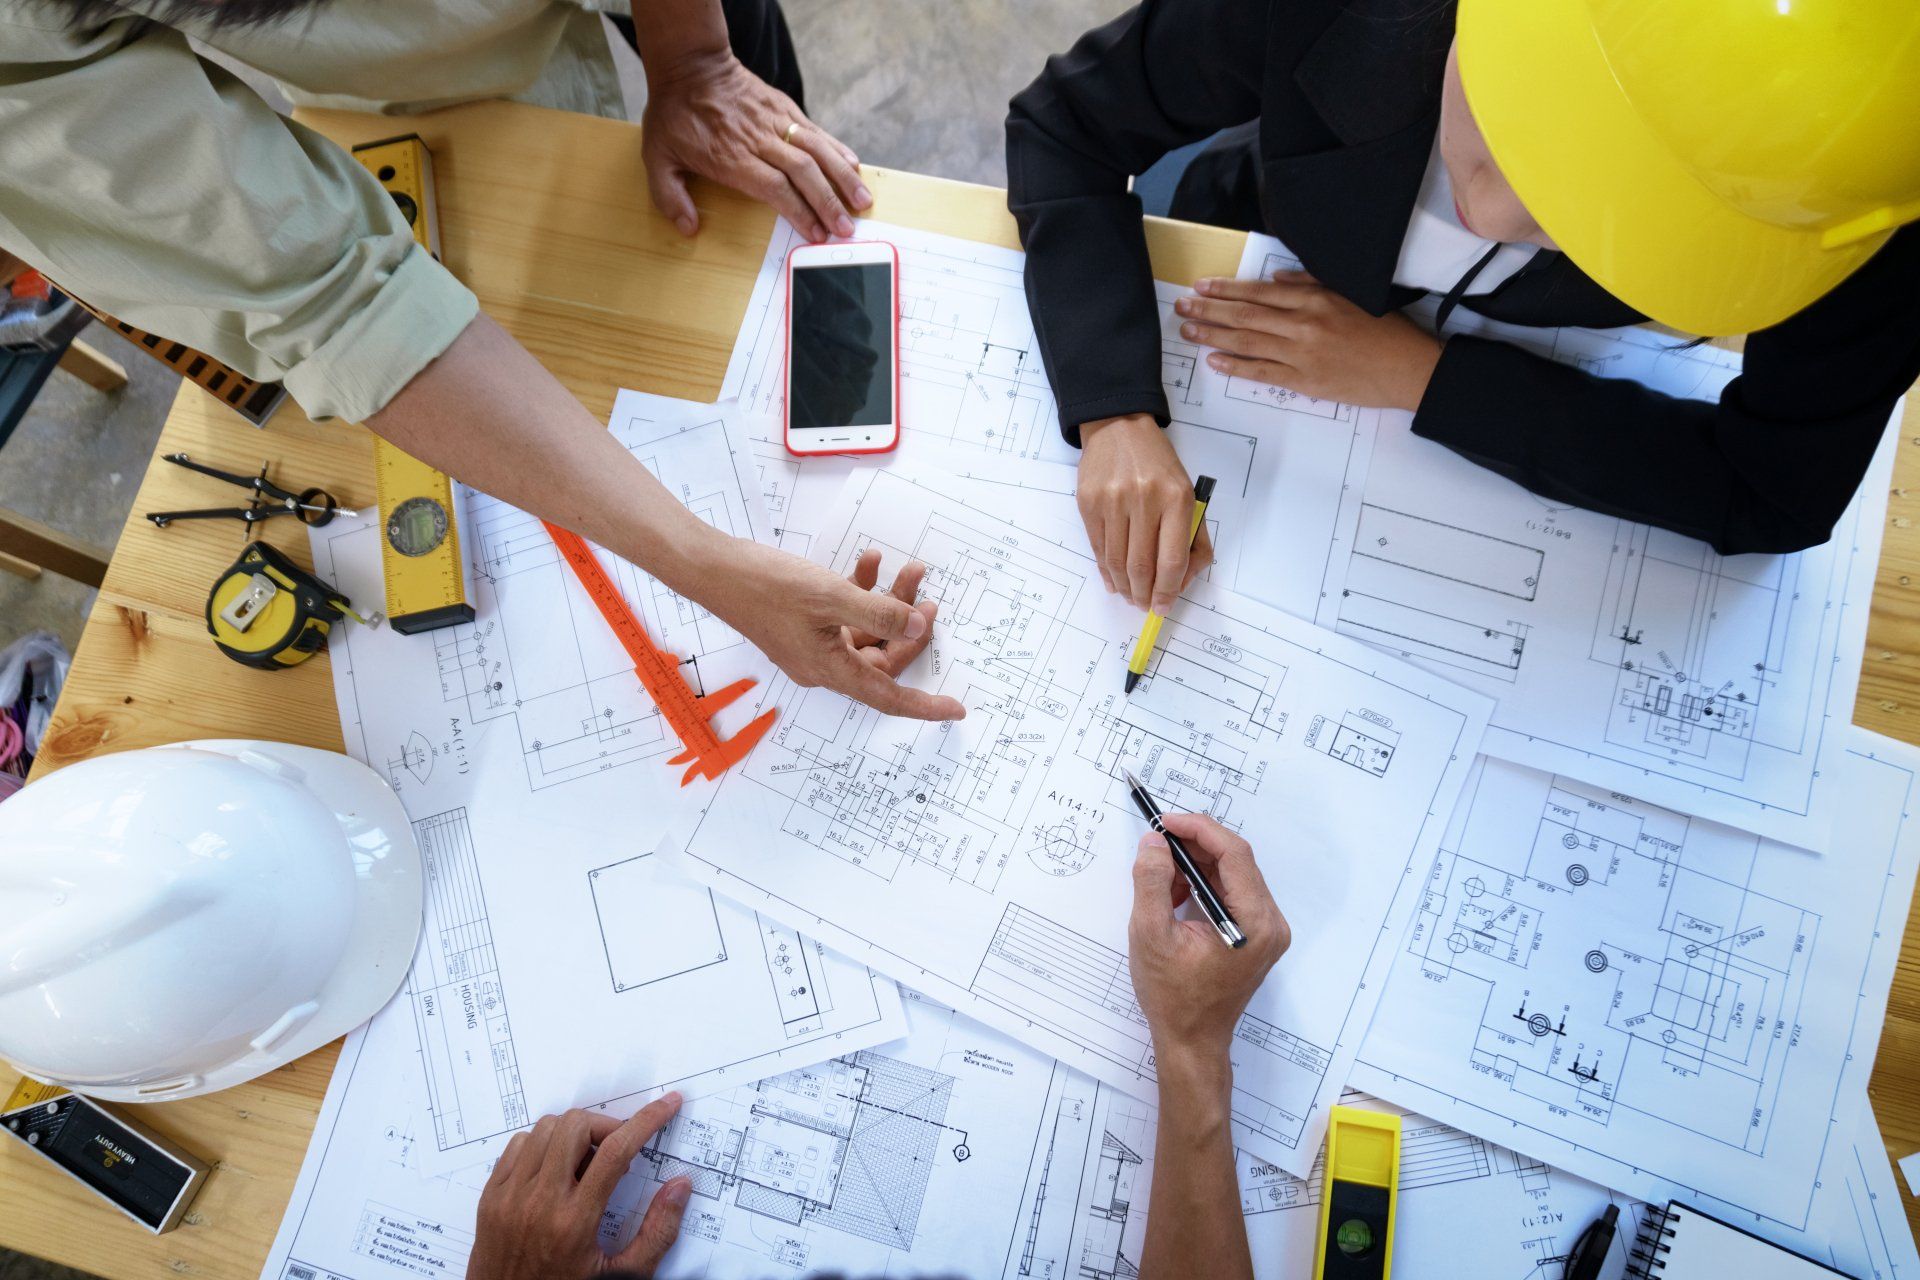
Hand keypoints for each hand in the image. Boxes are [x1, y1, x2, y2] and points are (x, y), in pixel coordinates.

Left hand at [470, 1098, 689, 1279]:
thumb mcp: (623, 1276)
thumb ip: (658, 1232)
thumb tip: (679, 1186)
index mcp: (575, 1223)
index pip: (615, 1152)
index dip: (647, 1120)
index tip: (667, 1105)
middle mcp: (539, 1203)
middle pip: (575, 1127)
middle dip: (606, 1126)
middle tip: (618, 1148)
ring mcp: (510, 1197)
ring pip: (545, 1129)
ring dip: (573, 1134)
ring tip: (585, 1163)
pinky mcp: (491, 1197)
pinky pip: (517, 1145)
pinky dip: (541, 1145)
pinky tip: (555, 1169)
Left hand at [641, 50, 871, 242]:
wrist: (690, 66)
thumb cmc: (674, 115)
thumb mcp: (657, 158)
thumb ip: (670, 197)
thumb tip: (689, 228)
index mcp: (732, 157)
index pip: (775, 188)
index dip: (800, 212)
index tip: (816, 233)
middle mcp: (759, 140)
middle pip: (803, 173)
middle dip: (828, 203)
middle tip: (847, 228)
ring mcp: (775, 122)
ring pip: (817, 151)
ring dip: (842, 178)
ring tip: (862, 202)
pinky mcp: (784, 108)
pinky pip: (816, 131)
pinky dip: (838, 149)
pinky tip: (854, 166)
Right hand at [699, 536, 966, 720]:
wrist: (714, 569)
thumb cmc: (764, 586)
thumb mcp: (830, 596)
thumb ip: (880, 613)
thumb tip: (918, 627)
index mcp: (829, 669)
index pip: (887, 696)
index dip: (924, 704)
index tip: (955, 709)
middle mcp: (822, 664)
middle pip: (881, 658)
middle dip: (908, 627)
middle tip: (927, 598)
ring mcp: (812, 644)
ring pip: (866, 631)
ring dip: (889, 603)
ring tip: (905, 570)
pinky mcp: (804, 623)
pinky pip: (844, 615)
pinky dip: (861, 591)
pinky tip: (870, 562)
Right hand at [1077, 414, 1214, 612]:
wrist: (1119, 427)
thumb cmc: (1157, 464)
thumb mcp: (1186, 493)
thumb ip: (1192, 537)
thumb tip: (1180, 581)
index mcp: (1177, 498)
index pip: (1172, 559)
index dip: (1168, 590)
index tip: (1164, 605)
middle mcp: (1144, 499)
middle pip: (1141, 565)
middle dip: (1144, 594)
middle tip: (1145, 605)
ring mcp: (1113, 501)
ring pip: (1117, 561)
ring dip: (1124, 586)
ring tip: (1130, 595)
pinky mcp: (1088, 503)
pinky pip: (1098, 547)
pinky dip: (1105, 570)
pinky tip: (1113, 580)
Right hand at [1127, 814, 1289, 1071]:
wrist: (1192, 1041)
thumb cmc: (1172, 997)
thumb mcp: (1151, 935)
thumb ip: (1152, 882)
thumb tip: (1155, 842)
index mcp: (1255, 923)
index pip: (1234, 855)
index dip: (1199, 830)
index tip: (1165, 822)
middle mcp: (1270, 923)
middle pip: (1236, 861)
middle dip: (1194, 846)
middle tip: (1157, 842)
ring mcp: (1266, 930)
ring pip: (1232, 875)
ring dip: (1196, 866)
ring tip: (1160, 877)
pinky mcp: (1255, 935)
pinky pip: (1231, 893)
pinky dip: (1202, 885)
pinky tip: (1174, 896)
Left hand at [1175, 272, 1442, 410]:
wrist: (1407, 368)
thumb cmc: (1384, 330)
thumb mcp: (1350, 294)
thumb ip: (1312, 283)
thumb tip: (1277, 278)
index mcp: (1314, 299)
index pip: (1259, 292)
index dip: (1226, 289)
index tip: (1201, 286)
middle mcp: (1303, 324)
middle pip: (1245, 316)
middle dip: (1209, 310)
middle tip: (1182, 307)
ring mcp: (1301, 354)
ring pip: (1248, 343)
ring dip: (1214, 336)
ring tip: (1189, 331)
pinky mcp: (1305, 382)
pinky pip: (1263, 373)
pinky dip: (1236, 367)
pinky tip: (1215, 361)